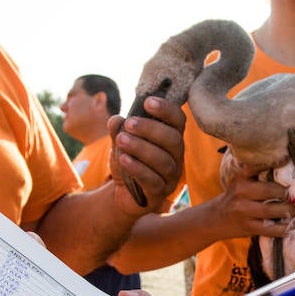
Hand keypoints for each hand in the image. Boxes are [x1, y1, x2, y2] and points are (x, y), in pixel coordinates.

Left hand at [108, 97, 184, 212]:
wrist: (124, 194)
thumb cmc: (129, 162)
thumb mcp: (120, 143)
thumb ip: (118, 130)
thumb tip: (116, 119)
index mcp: (171, 138)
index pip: (178, 120)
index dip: (167, 110)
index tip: (148, 102)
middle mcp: (176, 156)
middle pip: (173, 140)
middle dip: (150, 129)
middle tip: (129, 123)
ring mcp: (170, 176)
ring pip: (163, 161)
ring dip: (141, 148)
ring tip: (121, 140)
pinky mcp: (160, 193)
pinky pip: (153, 181)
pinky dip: (138, 169)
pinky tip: (124, 159)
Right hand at [214, 160, 294, 238]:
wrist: (215, 219)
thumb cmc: (236, 197)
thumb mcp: (242, 181)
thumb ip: (258, 173)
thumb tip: (288, 164)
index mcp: (241, 178)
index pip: (259, 168)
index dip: (275, 163)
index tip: (289, 159)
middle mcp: (241, 193)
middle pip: (270, 191)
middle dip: (292, 193)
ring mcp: (243, 211)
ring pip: (271, 210)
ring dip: (292, 211)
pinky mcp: (247, 227)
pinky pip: (269, 229)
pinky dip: (284, 228)